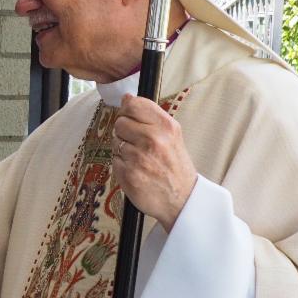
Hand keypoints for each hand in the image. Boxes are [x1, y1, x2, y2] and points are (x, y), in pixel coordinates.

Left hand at [112, 94, 196, 231]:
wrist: (182, 199)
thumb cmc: (174, 165)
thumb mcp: (171, 135)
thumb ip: (148, 115)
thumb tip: (126, 97)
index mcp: (166, 127)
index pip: (133, 104)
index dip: (128, 111)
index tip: (132, 118)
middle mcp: (153, 140)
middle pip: (120, 122)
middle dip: (125, 132)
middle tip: (139, 145)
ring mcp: (139, 158)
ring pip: (115, 141)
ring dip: (123, 150)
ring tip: (140, 159)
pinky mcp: (128, 174)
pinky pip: (114, 160)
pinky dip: (122, 165)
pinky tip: (136, 171)